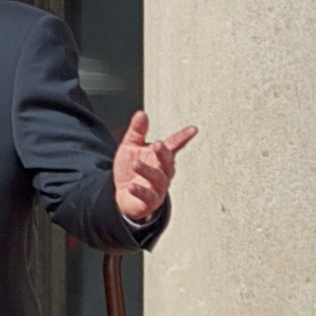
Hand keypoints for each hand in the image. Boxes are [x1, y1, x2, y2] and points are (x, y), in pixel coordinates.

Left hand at [113, 111, 196, 225]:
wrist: (122, 195)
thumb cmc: (130, 169)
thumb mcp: (130, 146)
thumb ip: (137, 131)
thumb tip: (142, 113)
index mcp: (160, 156)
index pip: (174, 145)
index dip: (183, 137)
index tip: (193, 129)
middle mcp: (163, 171)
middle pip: (167, 162)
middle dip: (163, 153)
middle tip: (157, 144)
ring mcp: (158, 188)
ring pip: (158, 179)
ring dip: (147, 171)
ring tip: (135, 164)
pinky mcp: (150, 201)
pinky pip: (147, 197)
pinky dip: (139, 191)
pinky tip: (131, 186)